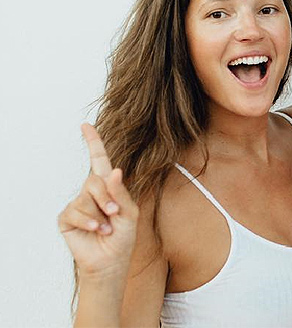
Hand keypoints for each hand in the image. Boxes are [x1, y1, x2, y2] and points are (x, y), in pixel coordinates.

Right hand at [57, 124, 138, 278]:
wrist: (111, 261)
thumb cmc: (122, 237)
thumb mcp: (130, 213)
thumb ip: (121, 192)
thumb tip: (114, 170)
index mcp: (108, 187)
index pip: (99, 161)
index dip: (93, 142)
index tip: (86, 125)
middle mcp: (91, 192)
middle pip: (94, 181)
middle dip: (107, 198)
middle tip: (114, 214)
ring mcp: (77, 204)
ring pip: (86, 198)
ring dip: (100, 214)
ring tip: (106, 228)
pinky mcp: (67, 218)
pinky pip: (75, 211)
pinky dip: (88, 221)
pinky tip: (96, 230)